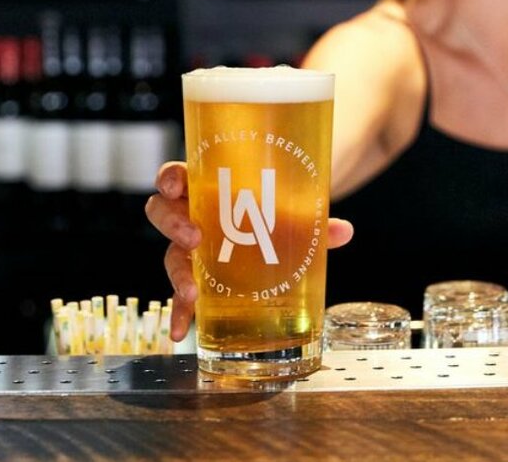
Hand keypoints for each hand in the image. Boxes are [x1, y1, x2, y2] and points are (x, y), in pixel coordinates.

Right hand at [145, 161, 354, 341]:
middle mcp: (191, 215)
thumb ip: (313, 220)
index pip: (176, 176)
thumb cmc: (272, 212)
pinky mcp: (197, 278)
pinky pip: (182, 294)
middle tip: (194, 238)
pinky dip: (180, 314)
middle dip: (173, 224)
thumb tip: (344, 232)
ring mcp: (191, 248)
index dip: (170, 178)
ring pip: (170, 255)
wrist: (274, 233)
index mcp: (206, 188)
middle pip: (163, 213)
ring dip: (177, 274)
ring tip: (191, 294)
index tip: (177, 185)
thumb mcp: (290, 212)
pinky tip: (181, 332)